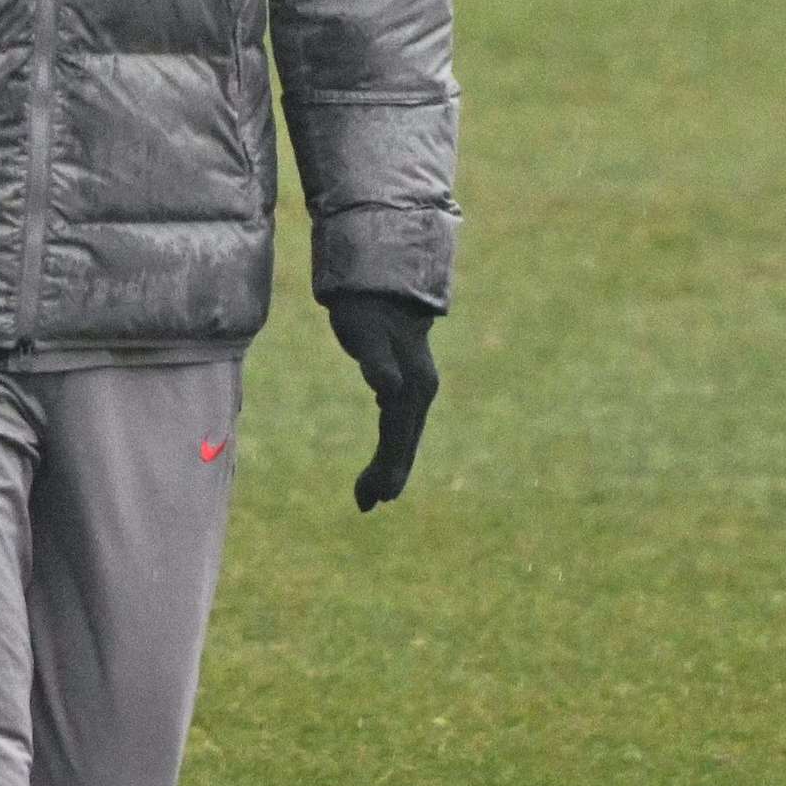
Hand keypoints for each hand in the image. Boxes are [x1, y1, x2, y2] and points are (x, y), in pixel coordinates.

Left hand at [326, 294, 441, 512]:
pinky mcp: (405, 382)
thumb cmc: (367, 308)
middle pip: (403, 440)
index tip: (375, 498)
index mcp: (414, 386)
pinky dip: (390, 444)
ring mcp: (415, 387)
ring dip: (389, 463)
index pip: (399, 435)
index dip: (388, 467)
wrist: (381, 281)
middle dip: (388, 473)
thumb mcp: (367, 333)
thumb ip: (377, 360)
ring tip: (370, 494)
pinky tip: (382, 458)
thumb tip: (387, 387)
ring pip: (402, 434)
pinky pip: (398, 423)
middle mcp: (419, 390)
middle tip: (365, 504)